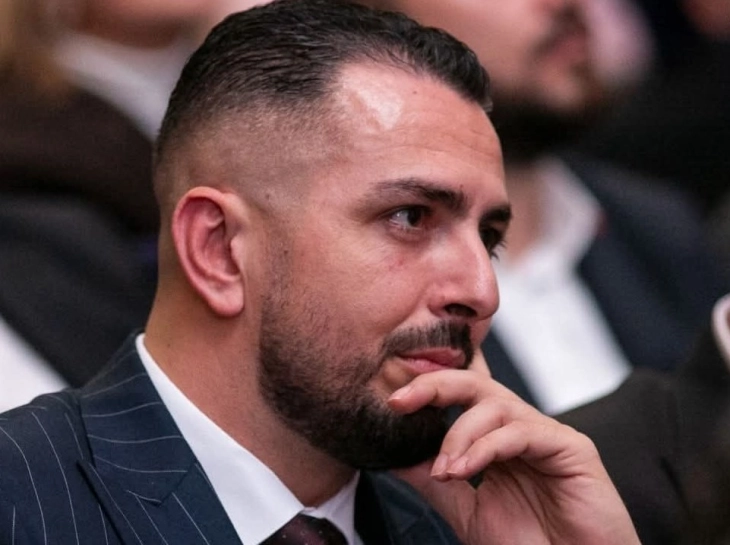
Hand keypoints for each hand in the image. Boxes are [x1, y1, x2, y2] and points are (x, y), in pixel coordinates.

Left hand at [387, 354, 639, 544]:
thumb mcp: (466, 510)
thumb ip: (434, 479)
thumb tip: (392, 455)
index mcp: (496, 439)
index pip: (463, 395)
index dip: (430, 384)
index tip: (392, 397)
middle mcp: (520, 428)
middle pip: (476, 384)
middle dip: (434, 385)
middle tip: (399, 402)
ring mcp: (546, 434)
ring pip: (495, 404)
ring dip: (459, 433)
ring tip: (445, 469)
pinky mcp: (571, 447)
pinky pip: (520, 431)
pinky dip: (485, 447)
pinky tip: (464, 469)